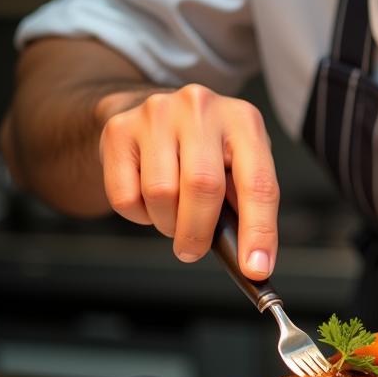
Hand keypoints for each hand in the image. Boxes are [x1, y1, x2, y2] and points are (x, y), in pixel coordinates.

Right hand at [98, 84, 278, 277]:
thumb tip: (252, 258)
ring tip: (173, 214)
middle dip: (199, 233)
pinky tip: (148, 200)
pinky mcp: (119, 130)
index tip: (255, 268)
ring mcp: (157, 114)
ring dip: (167, 222)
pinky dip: (138, 215)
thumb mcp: (237, 160)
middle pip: (202, 187)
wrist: (148, 108)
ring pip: (161, 194)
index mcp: (243, 120)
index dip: (258, 230)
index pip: (257, 182)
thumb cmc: (203, 146)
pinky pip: (125, 196)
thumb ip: (245, 202)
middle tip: (193, 249)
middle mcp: (201, 108)